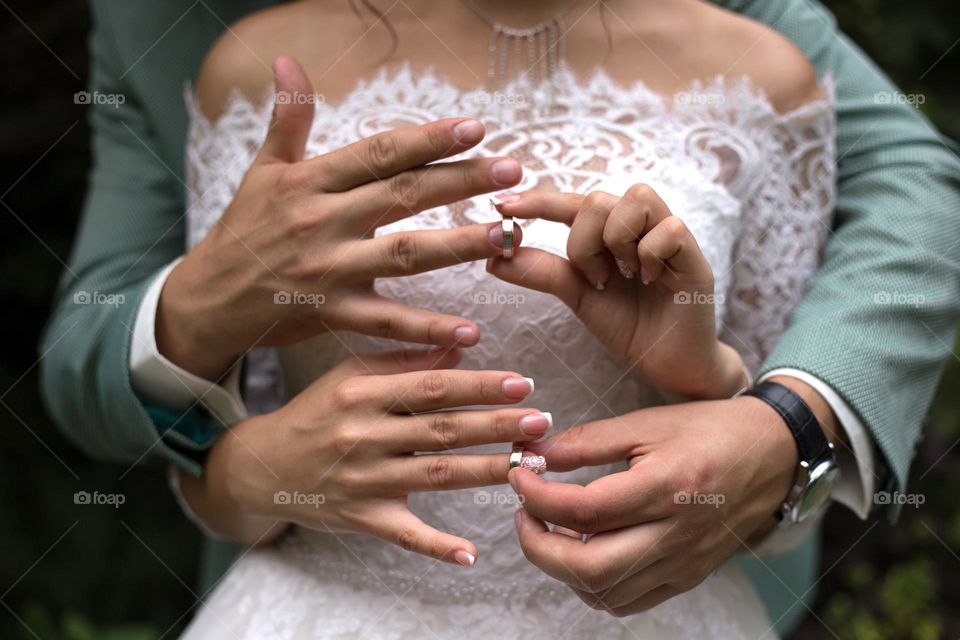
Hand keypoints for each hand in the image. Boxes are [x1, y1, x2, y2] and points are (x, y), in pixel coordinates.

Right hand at [158, 56, 522, 379]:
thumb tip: (288, 59)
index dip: (428, 139)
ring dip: (457, 245)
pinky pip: (385, 321)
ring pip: (403, 255)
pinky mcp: (331, 312)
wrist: (208, 298)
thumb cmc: (243, 231)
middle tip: (511, 169)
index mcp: (310, 182)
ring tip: (503, 234)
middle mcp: (321, 221)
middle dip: (460, 181)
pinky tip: (469, 329)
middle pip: (402, 195)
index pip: (378, 153)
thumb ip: (287, 119)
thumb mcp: (262, 170)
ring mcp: (328, 269)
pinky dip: (426, 327)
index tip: (475, 128)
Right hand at [181, 347, 550, 565]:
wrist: (262, 465)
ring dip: (486, 472)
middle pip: (441, 430)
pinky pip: (403, 534)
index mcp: (362, 393)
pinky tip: (472, 553)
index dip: (479, 386)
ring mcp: (363, 480)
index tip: (523, 382)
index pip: (431, 387)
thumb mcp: (350, 375)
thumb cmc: (316, 411)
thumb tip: (459, 348)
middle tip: (542, 421)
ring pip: (434, 475)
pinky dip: (437, 546)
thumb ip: (403, 361)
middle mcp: (363, 435)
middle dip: (496, 426)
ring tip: (530, 465)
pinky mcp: (361, 517)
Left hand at [490, 187, 744, 398]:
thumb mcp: (578, 297)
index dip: (537, 202)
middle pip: (598, 198)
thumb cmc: (628, 325)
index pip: (570, 204)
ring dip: (619, 241)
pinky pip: (670, 228)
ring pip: (636, 198)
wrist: (667, 365)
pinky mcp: (696, 254)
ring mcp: (668, 235)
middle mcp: (638, 225)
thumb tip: (493, 258)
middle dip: (584, 242)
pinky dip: (651, 254)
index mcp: (607, 232)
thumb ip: (542, 273)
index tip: (501, 209)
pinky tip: (651, 280)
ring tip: (626, 275)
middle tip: (596, 278)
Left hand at [507, 396, 799, 615]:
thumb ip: (589, 441)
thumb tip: (537, 455)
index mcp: (666, 487)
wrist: (772, 454)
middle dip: (539, 546)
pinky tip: (580, 551)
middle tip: (522, 515)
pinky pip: (629, 600)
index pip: (584, 510)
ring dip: (562, 569)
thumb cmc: (709, 430)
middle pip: (591, 567)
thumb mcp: (647, 422)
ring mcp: (683, 562)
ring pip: (606, 593)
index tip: (519, 476)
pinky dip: (593, 585)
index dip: (538, 496)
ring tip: (548, 530)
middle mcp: (677, 534)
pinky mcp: (687, 576)